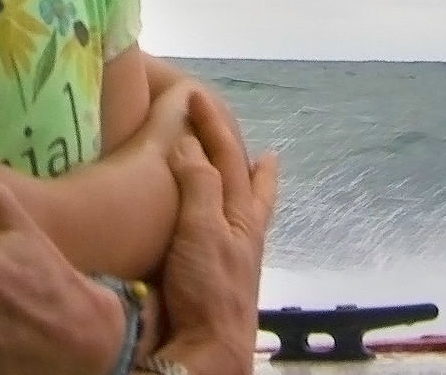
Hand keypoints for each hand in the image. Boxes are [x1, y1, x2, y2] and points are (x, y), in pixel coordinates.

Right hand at [154, 93, 278, 374]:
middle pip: (250, 185)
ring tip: (250, 175)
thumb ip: (199, 184)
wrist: (211, 348)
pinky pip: (226, 232)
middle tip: (255, 145)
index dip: (212, 125)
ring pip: (242, 208)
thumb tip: (190, 143)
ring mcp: (234, 256)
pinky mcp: (220, 277)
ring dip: (243, 186)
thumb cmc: (210, 289)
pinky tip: (219, 227)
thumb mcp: (202, 228)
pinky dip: (226, 216)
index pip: (228, 157)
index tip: (195, 97)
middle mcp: (243, 233)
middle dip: (248, 160)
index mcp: (241, 214)